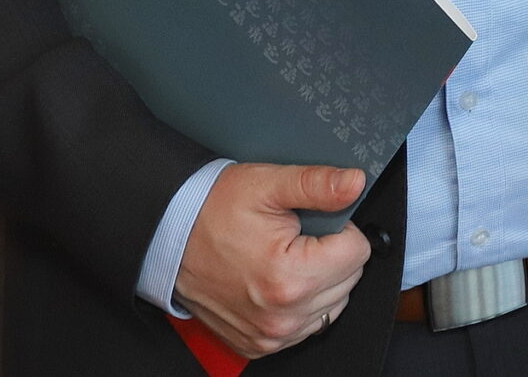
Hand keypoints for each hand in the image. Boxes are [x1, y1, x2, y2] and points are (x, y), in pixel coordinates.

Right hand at [173, 164, 369, 357]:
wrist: (169, 237)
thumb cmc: (213, 211)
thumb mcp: (268, 184)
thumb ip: (317, 184)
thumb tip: (356, 183)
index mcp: (290, 278)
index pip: (359, 252)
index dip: (342, 228)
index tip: (315, 221)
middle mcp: (282, 316)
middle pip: (349, 279)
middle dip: (332, 254)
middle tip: (297, 236)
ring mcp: (270, 335)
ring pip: (333, 304)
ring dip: (321, 280)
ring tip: (287, 256)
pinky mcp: (260, 345)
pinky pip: (307, 325)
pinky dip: (303, 303)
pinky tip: (279, 279)